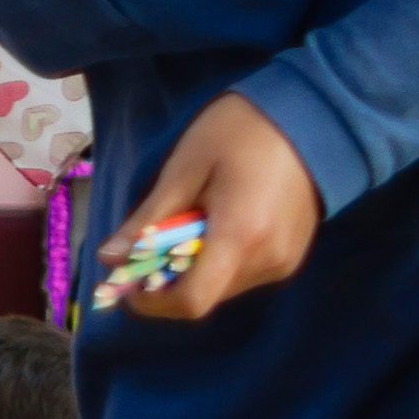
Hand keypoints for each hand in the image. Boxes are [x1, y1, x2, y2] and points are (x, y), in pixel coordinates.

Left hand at [98, 92, 318, 322]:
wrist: (309, 114)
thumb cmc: (240, 131)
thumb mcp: (184, 169)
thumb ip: (148, 219)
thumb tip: (109, 257)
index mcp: (241, 237)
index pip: (192, 301)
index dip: (153, 303)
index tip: (128, 284)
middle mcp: (269, 260)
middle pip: (205, 296)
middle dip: (168, 280)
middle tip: (151, 242)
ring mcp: (286, 261)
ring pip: (223, 287)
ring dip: (194, 269)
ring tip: (188, 223)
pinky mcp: (293, 256)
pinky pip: (244, 275)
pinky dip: (219, 261)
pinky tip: (215, 223)